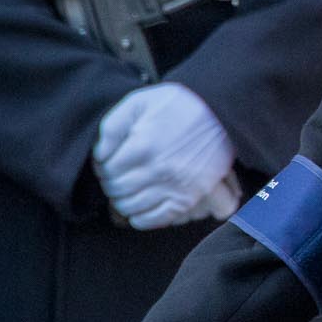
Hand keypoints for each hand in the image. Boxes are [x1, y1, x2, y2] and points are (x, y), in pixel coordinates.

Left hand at [94, 84, 234, 229]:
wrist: (221, 112)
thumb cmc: (178, 105)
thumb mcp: (140, 102)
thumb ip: (113, 127)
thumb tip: (100, 154)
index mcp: (142, 147)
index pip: (106, 170)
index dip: (102, 167)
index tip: (107, 162)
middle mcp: (157, 170)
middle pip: (117, 190)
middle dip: (111, 183)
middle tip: (117, 175)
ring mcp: (174, 186)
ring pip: (131, 207)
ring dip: (122, 200)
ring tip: (127, 190)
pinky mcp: (188, 197)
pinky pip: (156, 219)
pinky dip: (142, 218)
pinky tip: (138, 209)